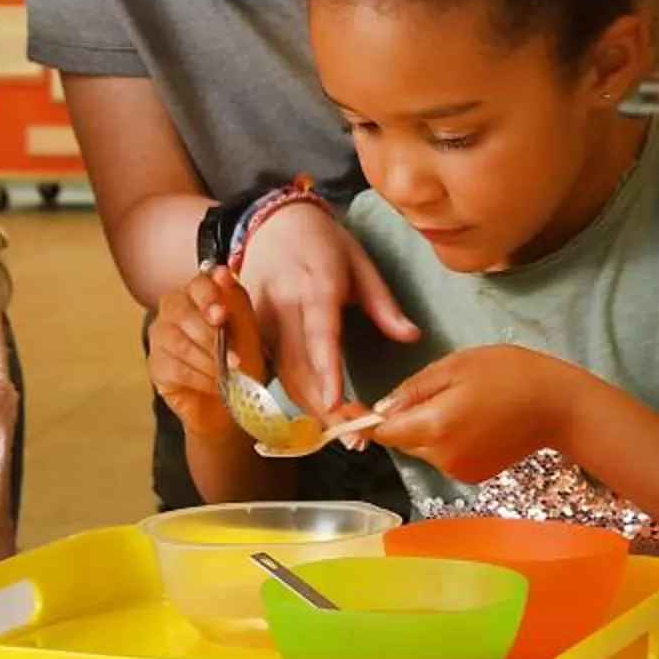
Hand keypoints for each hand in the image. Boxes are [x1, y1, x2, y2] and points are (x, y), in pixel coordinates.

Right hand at [150, 266, 268, 441]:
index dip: (208, 297)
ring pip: (178, 342)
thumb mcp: (246, 331)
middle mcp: (174, 310)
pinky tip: (214, 383)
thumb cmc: (239, 360)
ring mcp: (160, 337)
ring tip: (227, 373)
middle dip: (210, 335)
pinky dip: (200, 377)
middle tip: (232, 356)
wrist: (233, 401)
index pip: (197, 284)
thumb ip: (235, 301)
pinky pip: (175, 367)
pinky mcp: (156, 365)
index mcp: (199, 295)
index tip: (221, 314)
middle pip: (180, 310)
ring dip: (208, 361)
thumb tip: (221, 273)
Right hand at [242, 201, 418, 415]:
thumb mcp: (361, 263)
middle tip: (354, 436)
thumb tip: (412, 336)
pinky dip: (287, 391)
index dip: (326, 370)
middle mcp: (282, 302)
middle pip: (297, 364)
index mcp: (316, 283)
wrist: (274, 221)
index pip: (320, 333)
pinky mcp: (247, 327)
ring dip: (306, 406)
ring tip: (339, 433)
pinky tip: (310, 413)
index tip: (335, 403)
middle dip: (322, 405)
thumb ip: (384, 304)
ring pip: (278, 371)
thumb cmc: (325, 243)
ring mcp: (258, 316)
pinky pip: (266, 366)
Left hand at [367, 345, 590, 483]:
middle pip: (401, 440)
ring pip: (421, 448)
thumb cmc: (510, 373)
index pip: (382, 431)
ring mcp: (458, 470)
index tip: (346, 410)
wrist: (559, 406)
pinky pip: (442, 456)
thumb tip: (381, 409)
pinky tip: (470, 418)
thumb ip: (414, 389)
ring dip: (423, 428)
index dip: (361, 421)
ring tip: (456, 399)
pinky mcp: (473, 475)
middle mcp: (441, 457)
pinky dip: (444, 439)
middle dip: (400, 419)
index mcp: (435, 426)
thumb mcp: (456, 365)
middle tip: (423, 390)